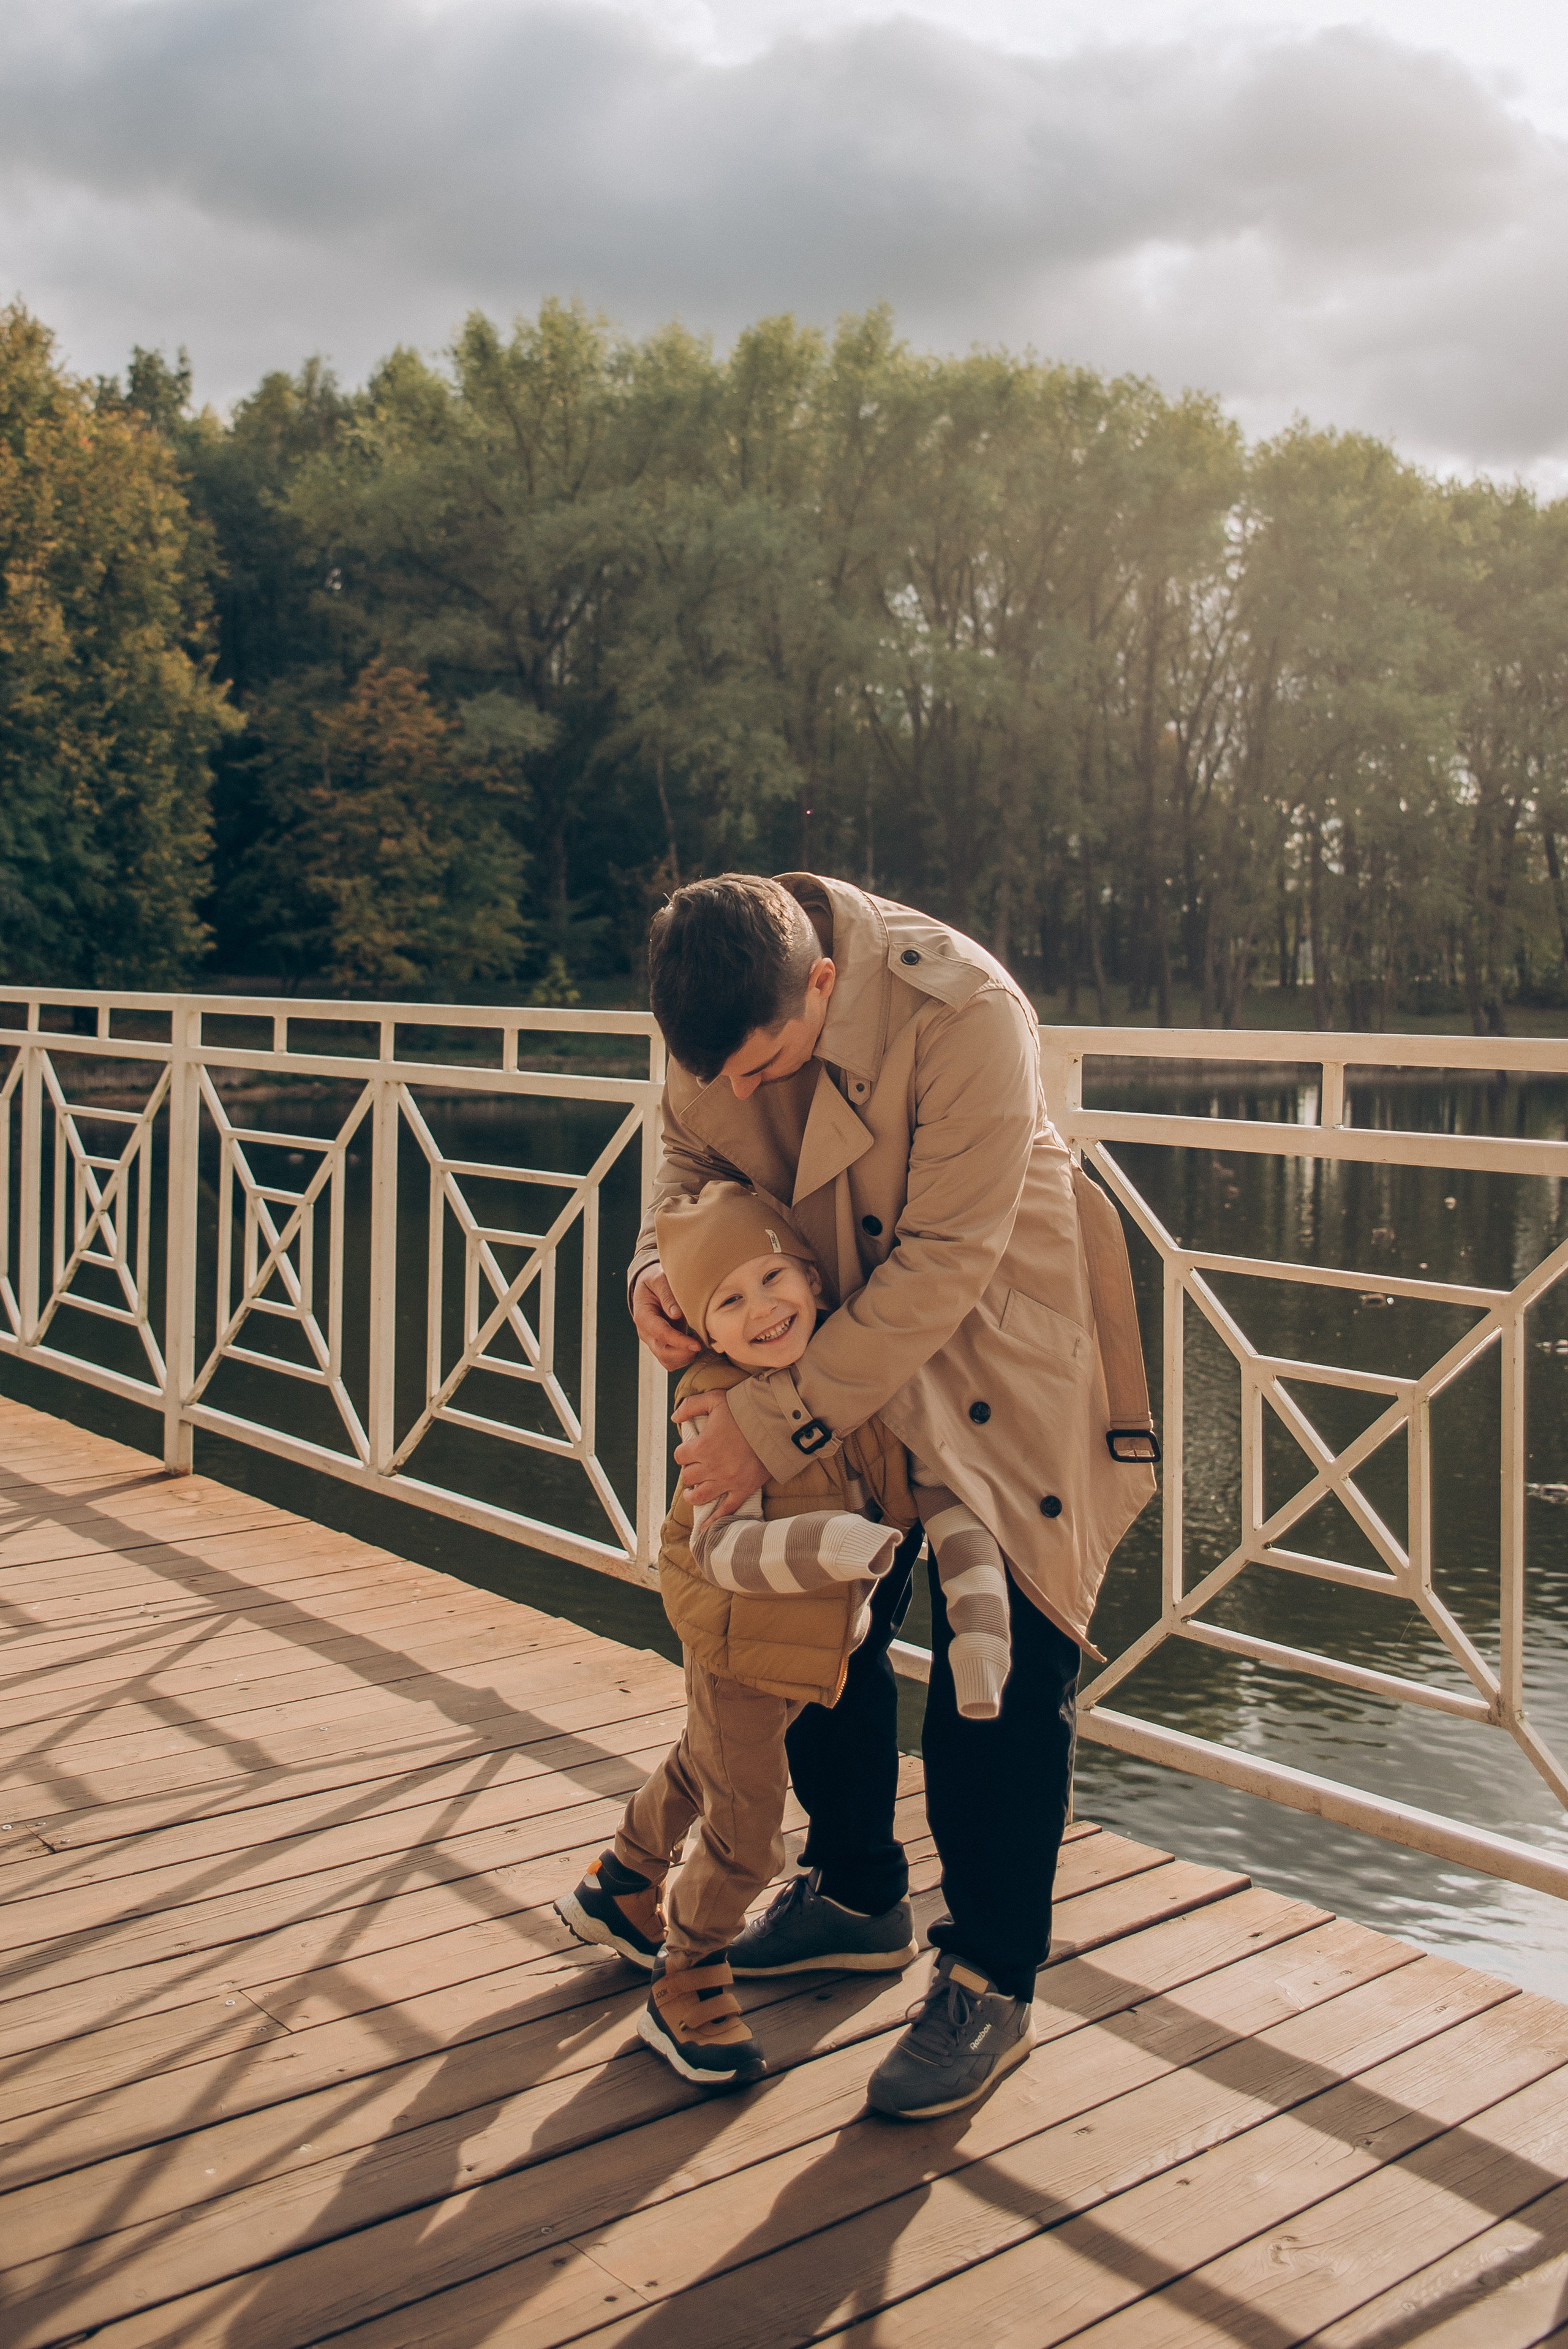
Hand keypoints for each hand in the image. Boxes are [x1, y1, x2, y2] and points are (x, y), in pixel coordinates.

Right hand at [631, 1265, 702, 1370]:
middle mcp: (647, 1333)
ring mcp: (654, 1341)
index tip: (697, 1344)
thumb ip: (667, 1294)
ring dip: (686, 1356)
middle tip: (701, 1343)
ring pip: (668, 1361)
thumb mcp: (659, 1279)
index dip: (679, 1341)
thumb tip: (676, 1314)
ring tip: (699, 1339)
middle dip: (684, 1353)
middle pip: (663, 1353)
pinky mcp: (663, 1344)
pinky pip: (674, 1360)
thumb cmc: (655, 1280)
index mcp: (644, 1316)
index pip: (661, 1334)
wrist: (650, 1286)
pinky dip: (686, 1356)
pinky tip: (696, 1341)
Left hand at [672, 1389, 766, 1513]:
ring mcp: (727, 1481)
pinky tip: (705, 1528)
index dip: (683, 1453)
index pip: (680, 1456)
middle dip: (689, 1471)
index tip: (690, 1450)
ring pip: (699, 1496)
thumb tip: (674, 1417)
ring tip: (693, 1492)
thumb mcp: (714, 1399)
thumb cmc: (745, 1409)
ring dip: (693, 1495)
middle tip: (696, 1467)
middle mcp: (711, 1467)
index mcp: (702, 1447)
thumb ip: (690, 1405)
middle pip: (688, 1477)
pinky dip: (714, 1520)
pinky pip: (725, 1509)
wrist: (775, 1423)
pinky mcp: (743, 1489)